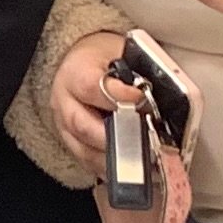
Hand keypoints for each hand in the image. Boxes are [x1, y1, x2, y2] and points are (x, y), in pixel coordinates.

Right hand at [49, 29, 138, 171]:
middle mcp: (64, 101)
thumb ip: (137, 71)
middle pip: (83, 126)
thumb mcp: (120, 52)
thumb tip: (159, 95)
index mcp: (75, 72)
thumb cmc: (103, 59)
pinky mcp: (70, 143)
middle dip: (117, 137)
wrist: (79, 64)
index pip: (91, 87)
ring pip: (84, 150)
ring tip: (144, 162)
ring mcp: (63, 126)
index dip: (118, 96)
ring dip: (116, 159)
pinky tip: (131, 171)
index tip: (142, 100)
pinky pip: (87, 162)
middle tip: (146, 142)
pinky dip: (110, 169)